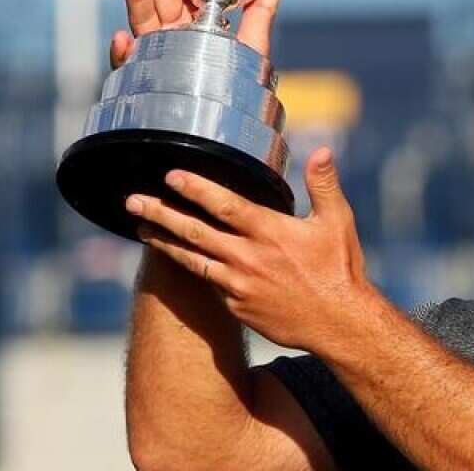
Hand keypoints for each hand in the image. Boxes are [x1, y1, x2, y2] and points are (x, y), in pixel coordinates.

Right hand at [108, 0, 287, 68]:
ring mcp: (155, 56)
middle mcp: (170, 34)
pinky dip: (123, 53)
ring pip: (141, 21)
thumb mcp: (253, 44)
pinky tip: (122, 39)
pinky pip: (129, 68)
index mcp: (192, 20)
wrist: (229, 129)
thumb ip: (262, 9)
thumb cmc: (238, 85)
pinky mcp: (144, 83)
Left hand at [124, 147, 367, 351]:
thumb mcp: (337, 221)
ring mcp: (238, 285)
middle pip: (195, 232)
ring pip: (192, 259)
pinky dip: (190, 268)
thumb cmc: (340, 269)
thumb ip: (323, 184)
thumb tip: (323, 150)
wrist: (339, 323)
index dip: (195, 189)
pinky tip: (178, 259)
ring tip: (141, 228)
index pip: (224, 205)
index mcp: (270, 232)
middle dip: (161, 213)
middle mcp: (248, 258)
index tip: (170, 176)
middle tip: (133, 201)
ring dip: (164, 242)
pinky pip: (208, 283)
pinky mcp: (236, 307)